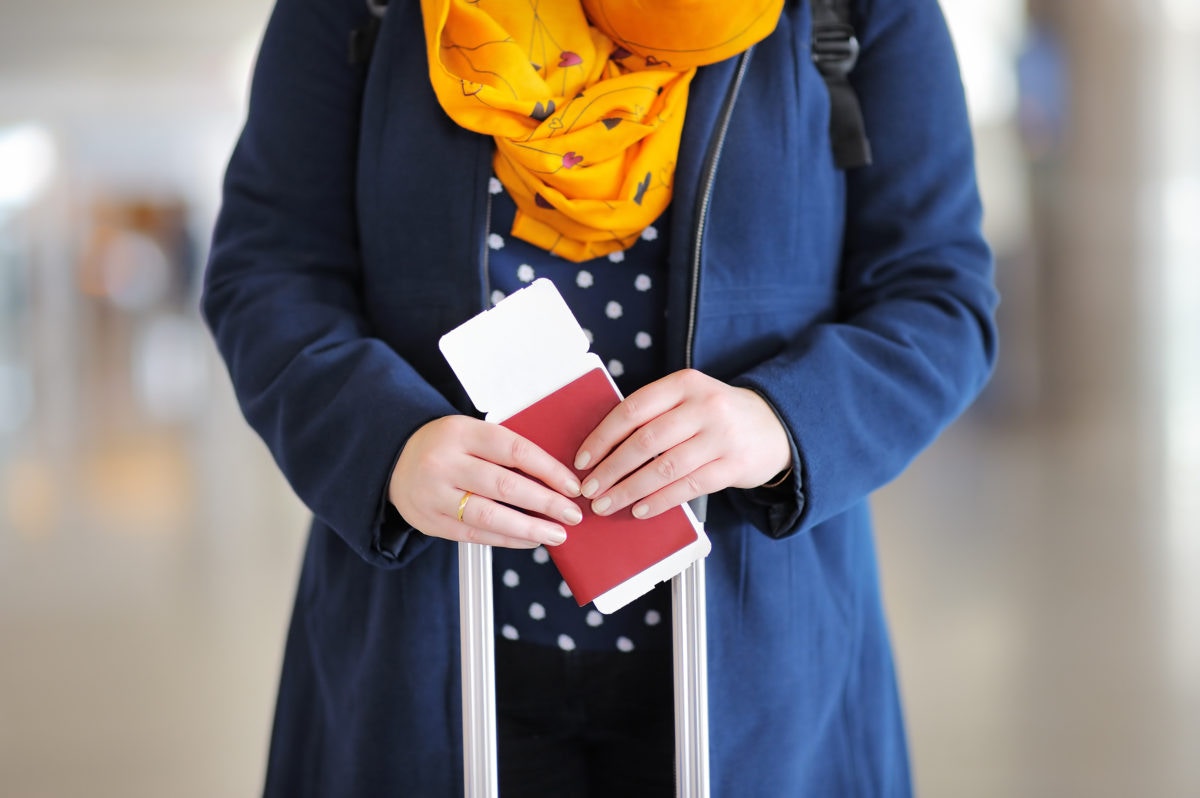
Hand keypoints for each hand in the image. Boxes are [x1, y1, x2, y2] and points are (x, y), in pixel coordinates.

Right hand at [388, 415, 583, 547]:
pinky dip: (506, 540)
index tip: (572, 486)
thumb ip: (504, 451)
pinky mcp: (430, 522)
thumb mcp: (470, 432)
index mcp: (461, 432)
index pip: (514, 450)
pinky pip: (475, 535)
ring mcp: (435, 494)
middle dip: (545, 503)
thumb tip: (554, 478)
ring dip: (529, 528)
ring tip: (556, 534)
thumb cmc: (445, 445)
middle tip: (572, 514)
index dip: (548, 470)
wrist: (393, 459)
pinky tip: (529, 540)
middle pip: (505, 486)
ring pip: (489, 516)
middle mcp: (445, 462)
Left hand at [573, 369, 790, 519]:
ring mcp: (721, 436)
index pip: (633, 410)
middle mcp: (704, 406)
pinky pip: (689, 486)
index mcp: (684, 383)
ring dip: (630, 490)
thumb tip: (603, 448)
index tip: (582, 459)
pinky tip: (640, 509)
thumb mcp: (689, 399)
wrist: (774, 426)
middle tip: (589, 489)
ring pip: (665, 468)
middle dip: (611, 469)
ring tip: (607, 504)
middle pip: (645, 441)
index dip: (602, 437)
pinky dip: (660, 501)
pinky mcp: (733, 465)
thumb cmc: (717, 415)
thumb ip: (654, 413)